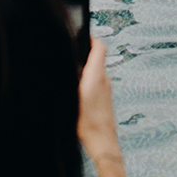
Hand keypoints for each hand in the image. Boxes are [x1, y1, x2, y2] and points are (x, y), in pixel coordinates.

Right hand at [76, 38, 125, 171]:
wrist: (103, 143)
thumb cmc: (88, 123)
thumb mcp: (73, 97)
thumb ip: (73, 77)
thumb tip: (71, 63)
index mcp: (96, 76)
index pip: (99, 47)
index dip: (90, 37)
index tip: (78, 34)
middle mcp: (104, 80)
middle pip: (96, 58)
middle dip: (83, 53)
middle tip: (69, 53)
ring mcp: (106, 90)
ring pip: (95, 71)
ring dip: (85, 69)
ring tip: (70, 72)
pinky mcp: (105, 100)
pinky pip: (96, 83)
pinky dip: (87, 82)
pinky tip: (76, 91)